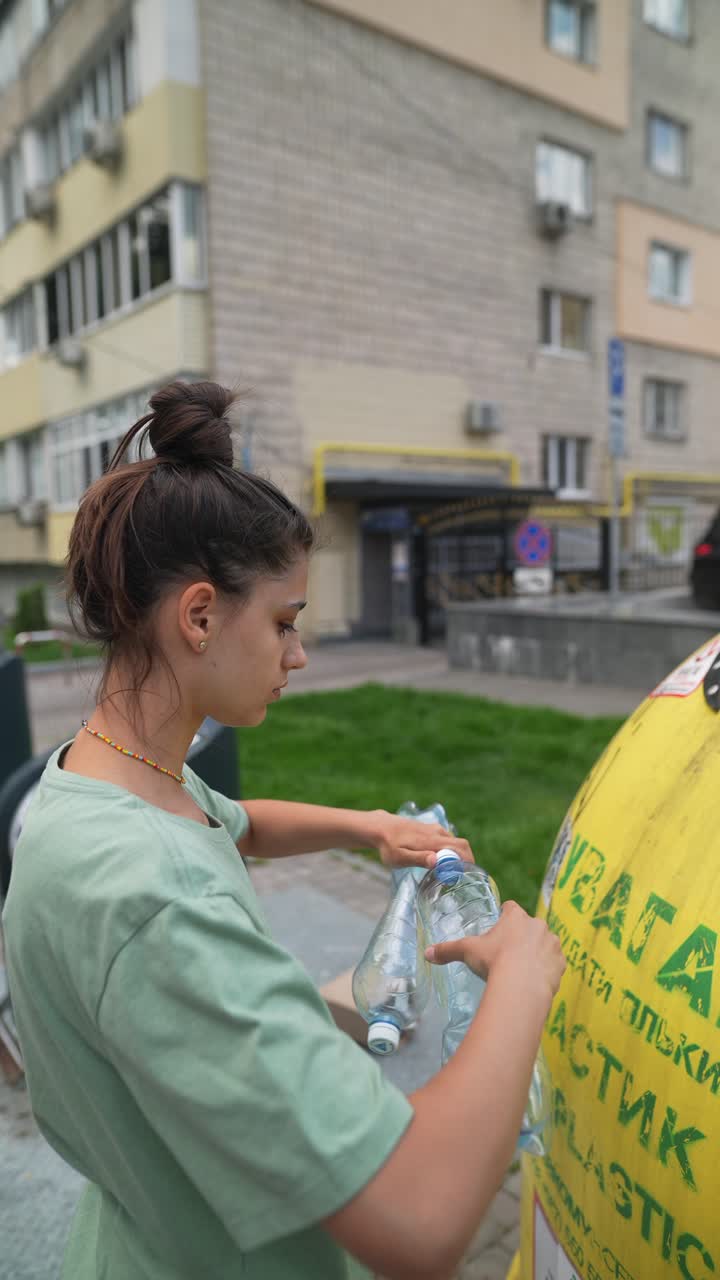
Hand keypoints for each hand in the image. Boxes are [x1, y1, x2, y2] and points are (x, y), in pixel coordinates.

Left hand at [367, 809, 473, 872]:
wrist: (381, 827)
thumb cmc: (389, 845)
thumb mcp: (399, 857)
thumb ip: (418, 859)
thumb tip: (436, 860)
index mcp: (432, 840)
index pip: (460, 848)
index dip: (468, 862)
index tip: (465, 877)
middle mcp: (437, 833)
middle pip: (462, 845)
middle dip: (467, 860)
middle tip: (461, 877)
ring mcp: (435, 830)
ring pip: (455, 842)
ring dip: (458, 856)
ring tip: (451, 872)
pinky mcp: (431, 830)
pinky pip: (448, 840)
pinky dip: (451, 851)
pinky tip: (441, 861)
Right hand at [425, 901, 565, 1000]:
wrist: (521, 987)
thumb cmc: (494, 962)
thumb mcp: (468, 952)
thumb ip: (448, 950)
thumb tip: (427, 953)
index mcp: (515, 917)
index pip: (510, 907)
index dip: (505, 915)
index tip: (500, 923)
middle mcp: (537, 925)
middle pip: (529, 926)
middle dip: (521, 936)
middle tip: (509, 953)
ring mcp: (552, 943)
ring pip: (545, 943)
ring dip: (538, 951)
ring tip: (524, 969)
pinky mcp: (561, 963)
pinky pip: (555, 962)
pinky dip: (548, 968)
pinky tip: (536, 979)